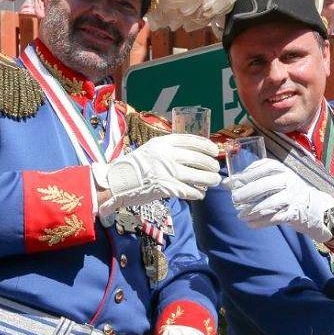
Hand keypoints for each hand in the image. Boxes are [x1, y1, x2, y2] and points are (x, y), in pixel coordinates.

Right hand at [93, 134, 220, 216]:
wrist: (117, 181)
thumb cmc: (136, 166)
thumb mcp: (151, 150)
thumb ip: (169, 150)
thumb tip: (193, 154)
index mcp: (162, 142)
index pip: (190, 140)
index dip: (205, 145)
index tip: (214, 150)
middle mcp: (165, 155)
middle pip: (196, 157)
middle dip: (209, 163)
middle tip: (216, 168)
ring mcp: (165, 171)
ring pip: (195, 175)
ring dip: (208, 179)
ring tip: (214, 180)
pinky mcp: (164, 187)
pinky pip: (186, 190)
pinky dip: (196, 193)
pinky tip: (200, 194)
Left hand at [223, 159, 333, 242]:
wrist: (316, 208)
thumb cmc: (289, 192)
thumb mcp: (277, 181)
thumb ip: (256, 180)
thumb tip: (227, 183)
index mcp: (283, 170)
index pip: (265, 166)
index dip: (248, 173)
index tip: (235, 181)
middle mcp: (289, 181)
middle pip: (265, 185)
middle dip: (247, 193)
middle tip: (234, 199)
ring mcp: (293, 197)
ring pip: (269, 204)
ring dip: (252, 211)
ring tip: (241, 216)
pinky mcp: (295, 213)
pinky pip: (274, 218)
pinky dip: (261, 223)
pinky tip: (251, 224)